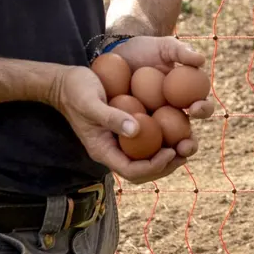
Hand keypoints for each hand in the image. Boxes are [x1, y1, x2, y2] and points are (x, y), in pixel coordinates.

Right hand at [48, 64, 184, 183]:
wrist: (65, 82)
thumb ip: (111, 118)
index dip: (154, 166)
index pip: (131, 171)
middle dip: (167, 165)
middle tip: (186, 150)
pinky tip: (179, 126)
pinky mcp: (127, 129)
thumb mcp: (90, 103)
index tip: (170, 151)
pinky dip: (164, 138)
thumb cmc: (75, 90)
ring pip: (149, 158)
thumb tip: (137, 131)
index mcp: (103, 151)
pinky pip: (148, 141)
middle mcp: (114, 150)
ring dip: (170, 154)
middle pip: (144, 171)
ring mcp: (120, 141)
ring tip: (188, 142)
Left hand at [111, 36, 219, 156]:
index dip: (203, 109)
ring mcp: (154, 125)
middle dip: (189, 145)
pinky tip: (140, 156)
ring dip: (169, 157)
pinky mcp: (134, 130)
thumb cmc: (146, 49)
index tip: (195, 107)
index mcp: (187, 97)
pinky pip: (140, 146)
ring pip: (166, 147)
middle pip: (187, 135)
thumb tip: (200, 60)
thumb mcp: (164, 46)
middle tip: (185, 147)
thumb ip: (182, 51)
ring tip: (166, 158)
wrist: (120, 54)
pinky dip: (144, 153)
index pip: (202, 107)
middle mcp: (174, 115)